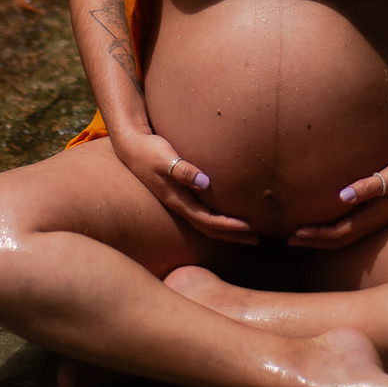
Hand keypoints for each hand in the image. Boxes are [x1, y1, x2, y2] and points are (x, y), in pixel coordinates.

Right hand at [111, 129, 256, 244]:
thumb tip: (205, 182)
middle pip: (209, 228)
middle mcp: (180, 205)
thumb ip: (183, 171)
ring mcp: (179, 201)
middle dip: (232, 235)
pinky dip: (217, 216)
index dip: (228, 226)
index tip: (248, 227)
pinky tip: (226, 212)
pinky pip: (202, 211)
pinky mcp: (180, 193)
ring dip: (226, 229)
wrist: (131, 146)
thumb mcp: (165, 159)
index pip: (207, 220)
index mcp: (178, 201)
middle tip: (256, 240)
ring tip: (246, 232)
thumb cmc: (149, 151)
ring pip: (206, 222)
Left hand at [287, 156, 387, 249]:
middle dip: (313, 240)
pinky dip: (333, 227)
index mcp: (371, 217)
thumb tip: (343, 196)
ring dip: (322, 237)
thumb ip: (369, 186)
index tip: (295, 233)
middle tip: (289, 239)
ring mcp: (373, 219)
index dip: (316, 236)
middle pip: (337, 239)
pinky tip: (326, 219)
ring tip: (302, 234)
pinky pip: (350, 225)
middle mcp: (371, 222)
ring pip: (343, 234)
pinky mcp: (375, 211)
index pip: (338, 233)